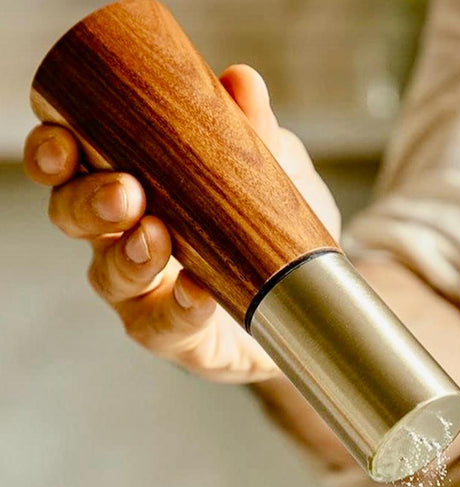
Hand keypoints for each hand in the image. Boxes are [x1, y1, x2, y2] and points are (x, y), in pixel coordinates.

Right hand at [23, 65, 340, 382]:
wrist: (310, 297)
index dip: (54, 153)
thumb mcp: (274, 171)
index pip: (73, 166)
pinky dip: (180, 308)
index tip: (63, 138)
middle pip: (74, 220)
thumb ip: (256, 133)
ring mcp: (147, 291)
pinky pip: (163, 327)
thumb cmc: (270, 229)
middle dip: (88, 202)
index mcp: (134, 187)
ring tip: (157, 238)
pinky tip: (198, 291)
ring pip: (108, 276)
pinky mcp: (177, 335)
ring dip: (128, 256)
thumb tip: (241, 82)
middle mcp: (126, 238)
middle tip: (126, 190)